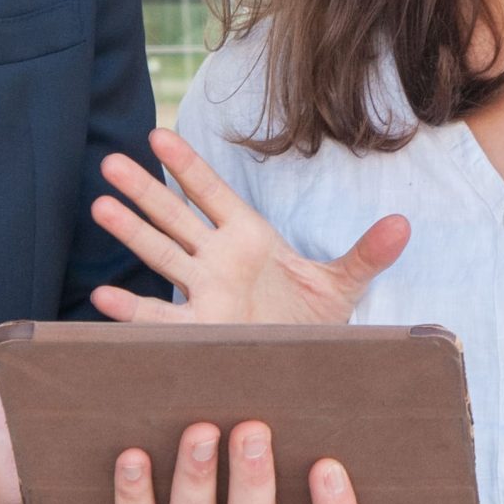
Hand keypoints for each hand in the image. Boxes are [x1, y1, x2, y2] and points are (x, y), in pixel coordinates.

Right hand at [89, 128, 409, 324]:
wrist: (307, 369)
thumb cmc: (314, 323)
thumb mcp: (342, 284)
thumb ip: (367, 253)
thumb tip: (404, 224)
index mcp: (249, 238)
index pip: (211, 192)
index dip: (186, 165)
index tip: (158, 135)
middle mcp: (219, 260)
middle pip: (174, 217)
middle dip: (143, 191)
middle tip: (109, 162)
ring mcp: (205, 293)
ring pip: (160, 256)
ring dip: (130, 233)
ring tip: (98, 207)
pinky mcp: (201, 331)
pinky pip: (160, 318)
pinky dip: (131, 309)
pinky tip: (102, 299)